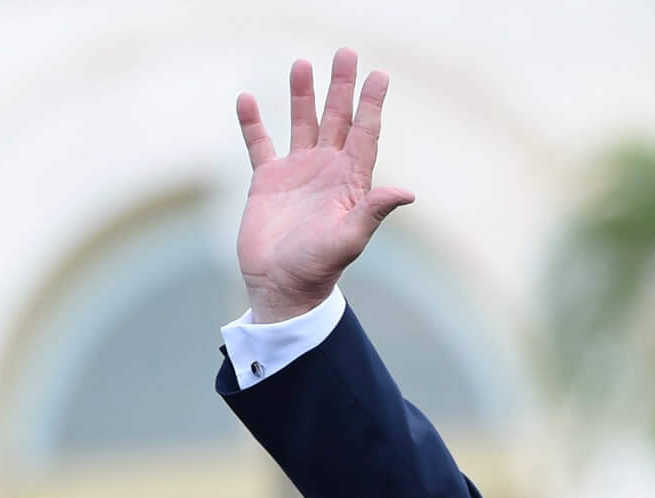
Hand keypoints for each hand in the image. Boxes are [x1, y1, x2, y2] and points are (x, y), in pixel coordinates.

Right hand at [234, 48, 414, 322]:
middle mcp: (326, 171)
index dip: (371, 105)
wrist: (281, 287)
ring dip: (302, 95)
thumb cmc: (319, 268)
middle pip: (337, 119)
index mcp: (350, 182)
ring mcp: (297, 173)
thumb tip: (407, 193)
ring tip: (302, 63)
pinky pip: (259, 144)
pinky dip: (252, 122)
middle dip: (341, 87)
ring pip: (301, 123)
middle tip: (346, 53)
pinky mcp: (267, 182)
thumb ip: (374, 212)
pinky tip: (247, 99)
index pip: (365, 134)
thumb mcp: (350, 239)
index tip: (379, 75)